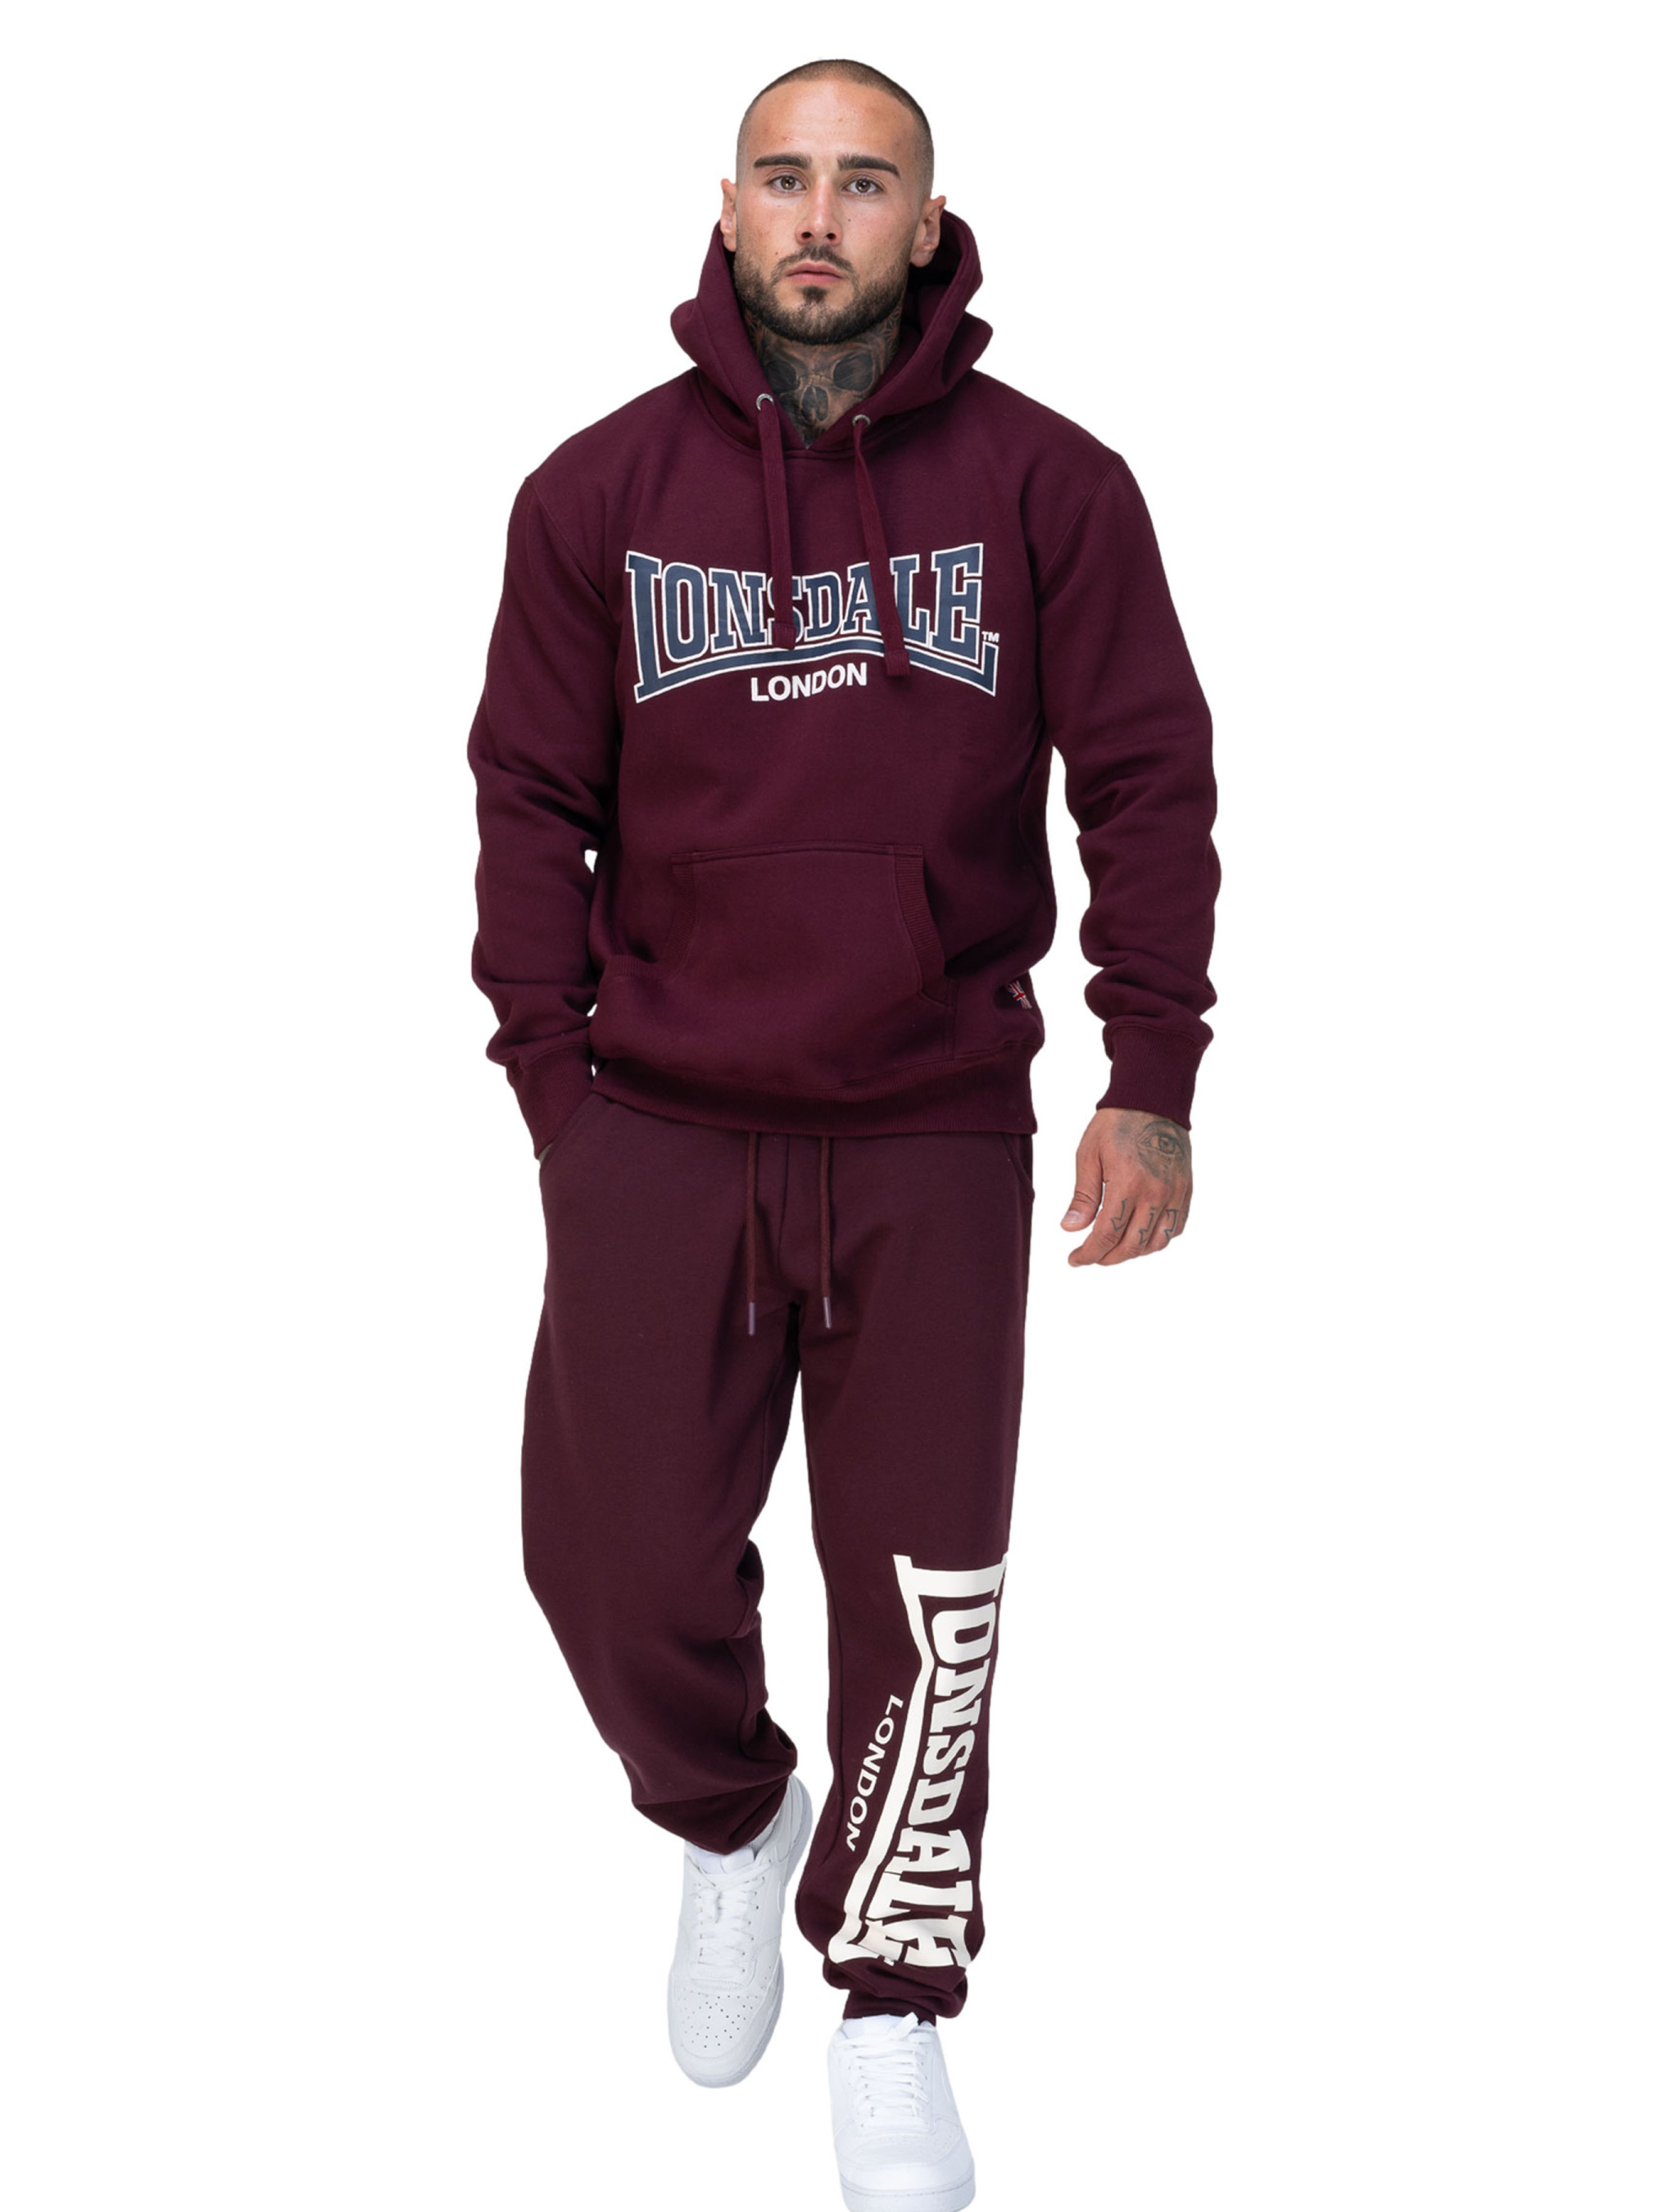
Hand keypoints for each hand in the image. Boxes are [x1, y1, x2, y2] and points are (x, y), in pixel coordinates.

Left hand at [1059, 1108, 1191, 1266]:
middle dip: (1108, 1257)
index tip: (1074, 1259)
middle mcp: (1156, 1193)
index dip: (1089, 1253)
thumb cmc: (1115, 1125)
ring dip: (1134, 1252)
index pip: (1108, 1234)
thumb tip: (1071, 1230)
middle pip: (1133, 1245)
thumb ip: (1083, 1197)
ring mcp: (1175, 1193)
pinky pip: (1176, 1227)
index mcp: (1128, 1183)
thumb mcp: (1088, 1156)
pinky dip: (1158, 1239)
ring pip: (1157, 1242)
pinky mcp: (1186, 1189)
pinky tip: (1140, 1235)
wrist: (1152, 1100)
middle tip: (1092, 1256)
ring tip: (1115, 1248)